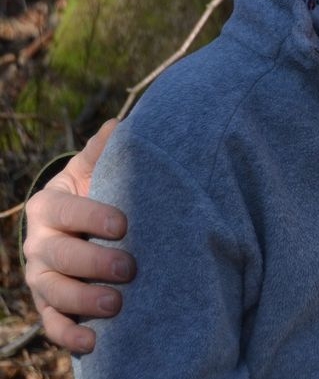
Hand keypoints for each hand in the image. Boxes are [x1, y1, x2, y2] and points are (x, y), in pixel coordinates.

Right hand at [22, 120, 135, 353]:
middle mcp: (38, 243)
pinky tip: (93, 343)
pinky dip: (68, 335)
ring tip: (115, 306)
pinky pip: (51, 323)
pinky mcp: (49, 304)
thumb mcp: (97, 169)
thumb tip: (120, 126)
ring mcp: (41, 277)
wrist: (81, 222)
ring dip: (81, 302)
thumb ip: (106, 151)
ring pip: (53, 293)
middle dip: (92, 263)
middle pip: (59, 256)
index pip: (66, 211)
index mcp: (49, 206)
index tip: (124, 224)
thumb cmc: (96, 190)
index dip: (92, 217)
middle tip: (128, 267)